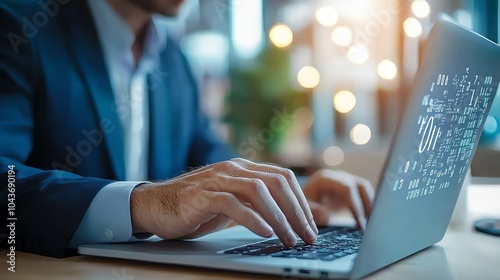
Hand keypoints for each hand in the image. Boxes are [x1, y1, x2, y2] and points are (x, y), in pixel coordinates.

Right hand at [130, 158, 317, 246]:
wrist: (156, 205)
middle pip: (276, 182)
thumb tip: (297, 219)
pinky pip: (232, 203)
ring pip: (258, 190)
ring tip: (289, 238)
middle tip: (307, 236)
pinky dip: (252, 218)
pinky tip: (265, 232)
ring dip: (279, 216)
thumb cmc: (198, 207)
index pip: (284, 177)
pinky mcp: (201, 195)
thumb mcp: (236, 205)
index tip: (312, 226)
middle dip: (296, 211)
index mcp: (244, 168)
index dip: (302, 202)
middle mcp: (234, 169)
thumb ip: (261, 207)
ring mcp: (217, 179)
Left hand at [302, 169, 373, 227]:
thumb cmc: (301, 207)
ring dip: (371, 206)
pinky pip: (366, 194)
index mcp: (325, 178)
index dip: (356, 205)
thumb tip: (325, 215)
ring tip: (371, 225)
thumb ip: (312, 212)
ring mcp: (345, 180)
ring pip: (366, 189)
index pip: (347, 188)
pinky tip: (368, 222)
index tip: (360, 223)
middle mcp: (337, 177)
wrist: (301, 203)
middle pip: (360, 186)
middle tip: (367, 227)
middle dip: (366, 206)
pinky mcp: (352, 189)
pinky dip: (369, 207)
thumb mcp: (302, 210)